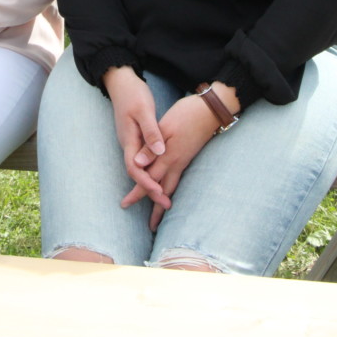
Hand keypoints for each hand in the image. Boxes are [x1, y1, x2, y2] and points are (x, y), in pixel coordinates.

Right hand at [104, 67, 168, 210]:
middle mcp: (128, 144)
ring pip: (139, 169)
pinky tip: (159, 176)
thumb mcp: (143, 110)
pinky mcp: (135, 138)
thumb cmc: (133, 94)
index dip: (148, 183)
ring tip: (165, 197)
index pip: (136, 169)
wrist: (121, 82)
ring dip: (151, 183)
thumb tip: (159, 152)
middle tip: (166, 206)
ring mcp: (130, 142)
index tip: (161, 194)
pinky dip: (150, 172)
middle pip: (137, 174)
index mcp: (129, 140)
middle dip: (150, 191)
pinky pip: (142, 161)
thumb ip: (151, 132)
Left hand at [122, 81, 238, 230]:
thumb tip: (137, 164)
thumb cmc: (187, 114)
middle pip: (162, 189)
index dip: (137, 192)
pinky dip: (171, 188)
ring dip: (164, 201)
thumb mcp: (166, 127)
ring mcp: (184, 160)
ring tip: (160, 215)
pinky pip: (177, 178)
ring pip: (172, 186)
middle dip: (155, 207)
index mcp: (168, 156)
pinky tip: (169, 189)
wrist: (212, 110)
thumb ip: (151, 146)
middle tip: (150, 227)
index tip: (125, 204)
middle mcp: (177, 163)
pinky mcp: (188, 156)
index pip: (148, 179)